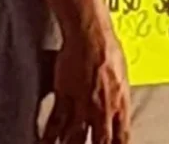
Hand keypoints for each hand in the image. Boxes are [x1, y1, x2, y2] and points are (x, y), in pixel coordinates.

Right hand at [42, 25, 130, 143]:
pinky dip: (50, 135)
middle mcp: (102, 109)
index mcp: (120, 106)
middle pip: (99, 143)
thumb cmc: (109, 50)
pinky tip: (45, 142)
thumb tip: (121, 107)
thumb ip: (120, 98)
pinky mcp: (64, 95)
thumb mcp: (123, 78)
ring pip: (75, 136)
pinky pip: (56, 121)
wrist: (90, 35)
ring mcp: (82, 103)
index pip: (122, 139)